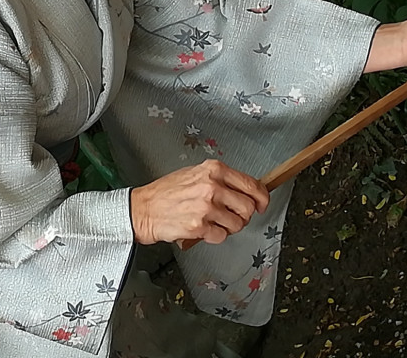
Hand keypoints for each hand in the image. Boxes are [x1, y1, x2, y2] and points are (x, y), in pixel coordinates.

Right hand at [130, 160, 268, 244]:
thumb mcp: (196, 174)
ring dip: (229, 227)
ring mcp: (206, 207)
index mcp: (214, 170)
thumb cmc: (168, 192)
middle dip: (243, 216)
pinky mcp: (199, 226)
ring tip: (215, 223)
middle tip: (233, 216)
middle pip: (248, 207)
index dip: (261, 198)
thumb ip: (220, 179)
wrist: (144, 208)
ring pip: (237, 224)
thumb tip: (246, 190)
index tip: (262, 204)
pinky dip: (215, 236)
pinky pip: (222, 236)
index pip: (251, 185)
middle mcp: (212, 186)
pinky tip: (204, 229)